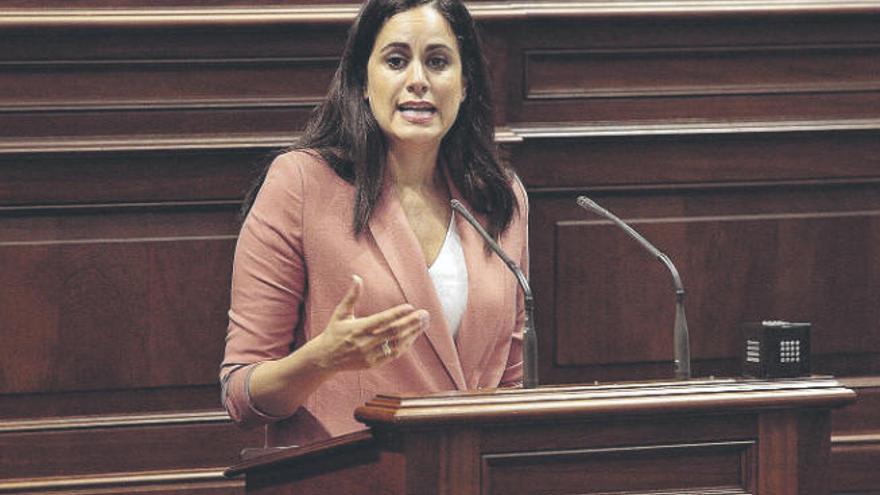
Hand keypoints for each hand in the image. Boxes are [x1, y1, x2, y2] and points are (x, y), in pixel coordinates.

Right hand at [313, 275, 428, 370]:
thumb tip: (356, 277)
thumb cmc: (335, 331)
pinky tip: (414, 335)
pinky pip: (393, 354)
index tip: (410, 307)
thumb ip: (351, 296)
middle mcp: (364, 343)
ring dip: (412, 333)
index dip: (396, 314)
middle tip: (425, 314)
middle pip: (393, 332)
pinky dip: (405, 345)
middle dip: (411, 323)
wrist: (326, 358)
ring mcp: (369, 355)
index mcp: (357, 328)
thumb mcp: (341, 313)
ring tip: (424, 323)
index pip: (381, 320)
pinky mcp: (373, 364)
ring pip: (396, 344)